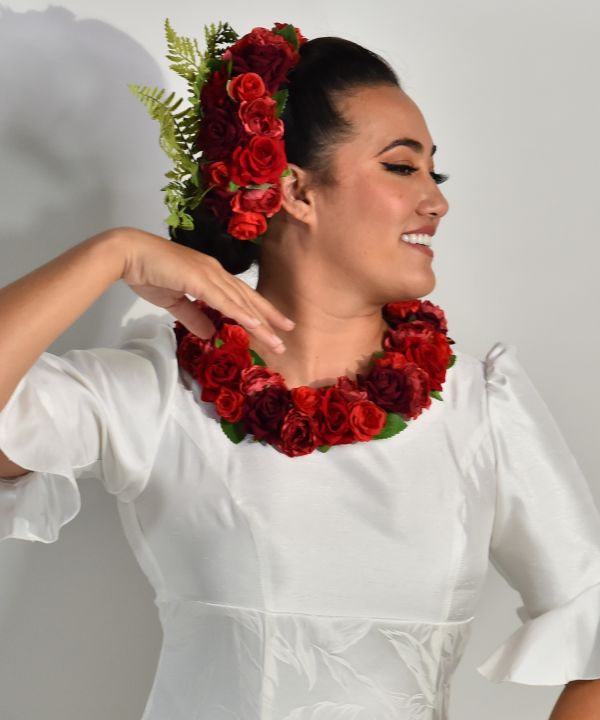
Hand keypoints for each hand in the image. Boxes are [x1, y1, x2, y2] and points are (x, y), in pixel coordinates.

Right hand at [117, 227, 293, 351]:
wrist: (128, 254)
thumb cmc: (149, 272)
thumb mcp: (175, 302)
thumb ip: (193, 317)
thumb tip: (210, 333)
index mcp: (210, 276)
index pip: (240, 297)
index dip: (260, 311)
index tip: (276, 326)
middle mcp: (215, 273)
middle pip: (247, 299)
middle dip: (269, 318)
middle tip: (287, 335)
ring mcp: (208, 274)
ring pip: (240, 302)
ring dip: (260, 321)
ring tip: (276, 339)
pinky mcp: (198, 278)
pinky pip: (223, 299)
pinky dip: (240, 312)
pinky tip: (254, 324)